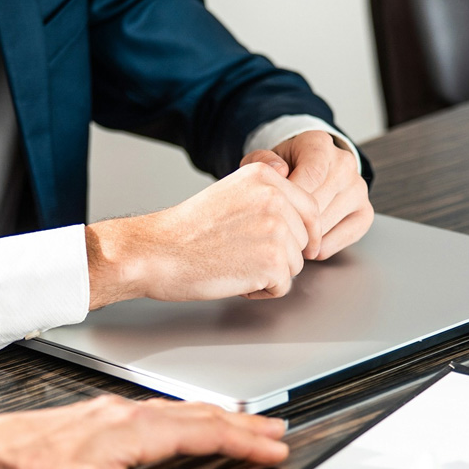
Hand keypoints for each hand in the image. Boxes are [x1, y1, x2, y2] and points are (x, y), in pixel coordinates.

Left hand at [0, 395, 287, 468]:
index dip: (246, 443)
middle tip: (276, 431)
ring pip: (175, 412)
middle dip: (241, 425)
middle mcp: (125, 414)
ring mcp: (107, 415)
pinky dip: (179, 418)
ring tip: (238, 424)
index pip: (207, 434)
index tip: (278, 450)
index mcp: (136, 430)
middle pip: (198, 417)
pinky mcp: (91, 421)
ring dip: (213, 419)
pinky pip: (151, 413)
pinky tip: (170, 426)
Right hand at [86, 162, 322, 305]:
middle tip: (240, 253)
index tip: (297, 245)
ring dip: (269, 273)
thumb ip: (266, 193)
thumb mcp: (230, 191)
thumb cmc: (187, 229)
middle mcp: (276, 199)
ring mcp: (277, 231)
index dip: (305, 232)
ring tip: (234, 263)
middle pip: (303, 239)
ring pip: (295, 264)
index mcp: (266, 177)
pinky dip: (261, 292)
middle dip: (280, 254)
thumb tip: (298, 202)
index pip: (310, 208)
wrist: (158, 252)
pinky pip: (283, 287)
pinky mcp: (273, 263)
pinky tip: (234, 278)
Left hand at [239, 131, 372, 259]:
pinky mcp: (365, 212)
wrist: (308, 172)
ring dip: (303, 236)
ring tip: (287, 235)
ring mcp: (359, 189)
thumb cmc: (283, 168)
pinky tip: (306, 242)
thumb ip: (262, 161)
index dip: (291, 198)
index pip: (312, 175)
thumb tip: (279, 171)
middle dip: (292, 221)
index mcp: (319, 144)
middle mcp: (345, 163)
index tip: (273, 212)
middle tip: (275, 230)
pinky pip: (342, 238)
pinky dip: (320, 247)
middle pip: (318, 203)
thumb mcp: (265, 160)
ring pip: (327, 223)